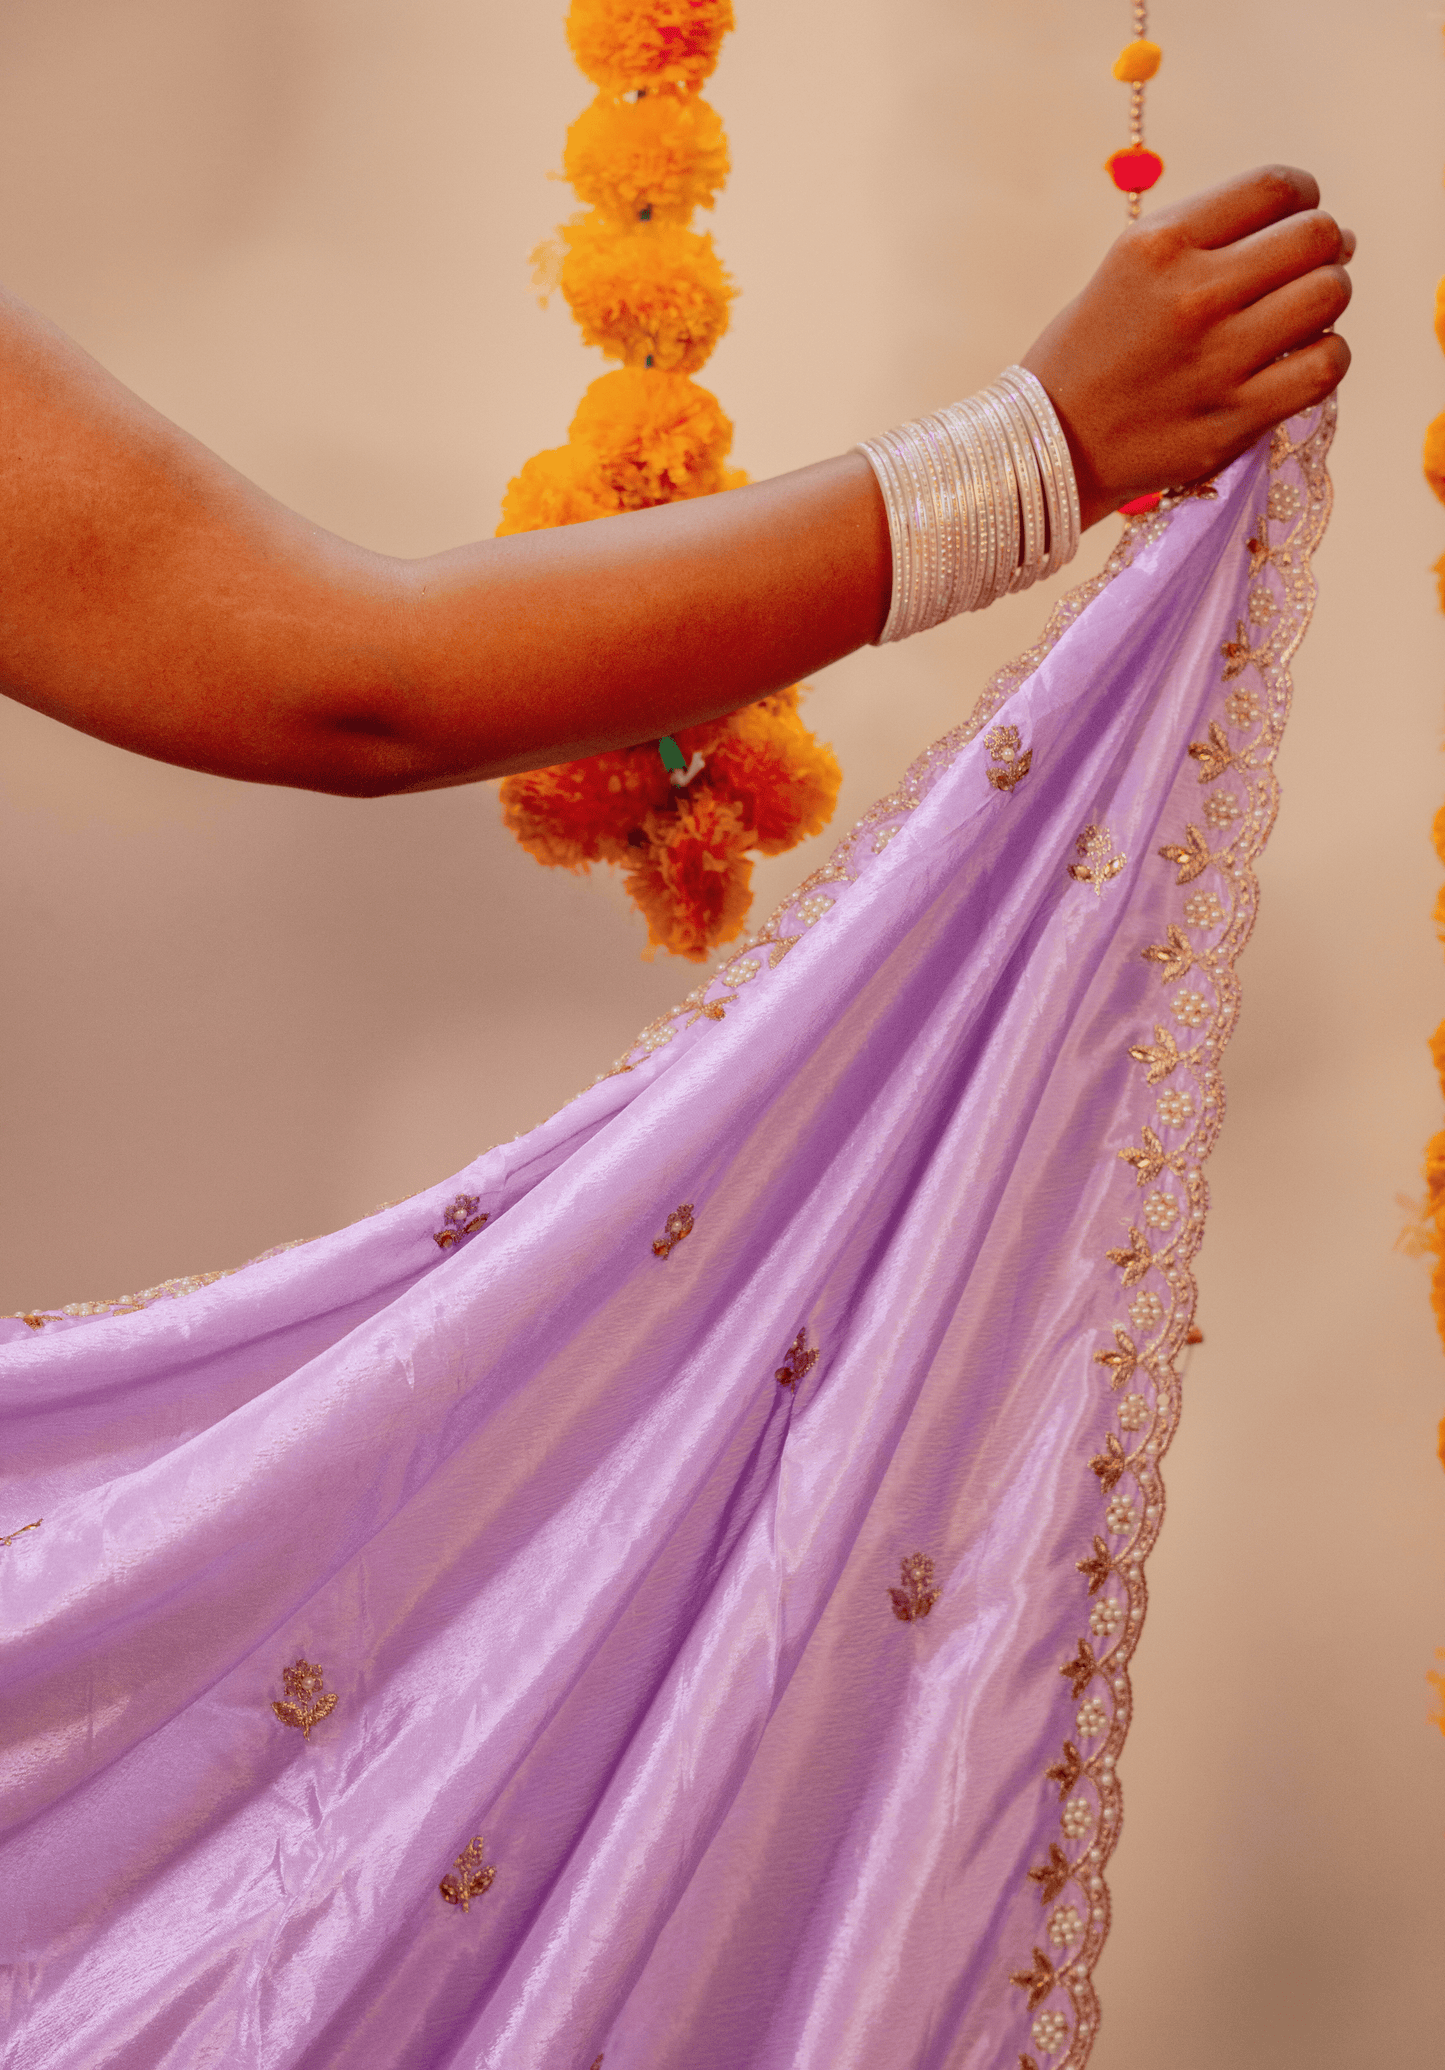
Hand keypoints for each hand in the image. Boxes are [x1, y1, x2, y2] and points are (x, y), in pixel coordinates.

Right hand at [1021, 166, 1352, 527]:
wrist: (1051, 444)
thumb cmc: (1093, 352)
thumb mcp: (1129, 265)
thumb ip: (1210, 237)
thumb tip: (1326, 234)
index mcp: (1160, 244)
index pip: (1276, 187)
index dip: (1304, 196)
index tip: (1296, 217)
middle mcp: (1192, 295)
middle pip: (1315, 237)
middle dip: (1323, 246)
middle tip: (1301, 270)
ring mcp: (1216, 360)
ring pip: (1329, 296)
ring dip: (1325, 300)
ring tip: (1297, 317)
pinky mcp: (1234, 418)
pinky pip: (1325, 366)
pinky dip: (1325, 356)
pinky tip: (1297, 360)